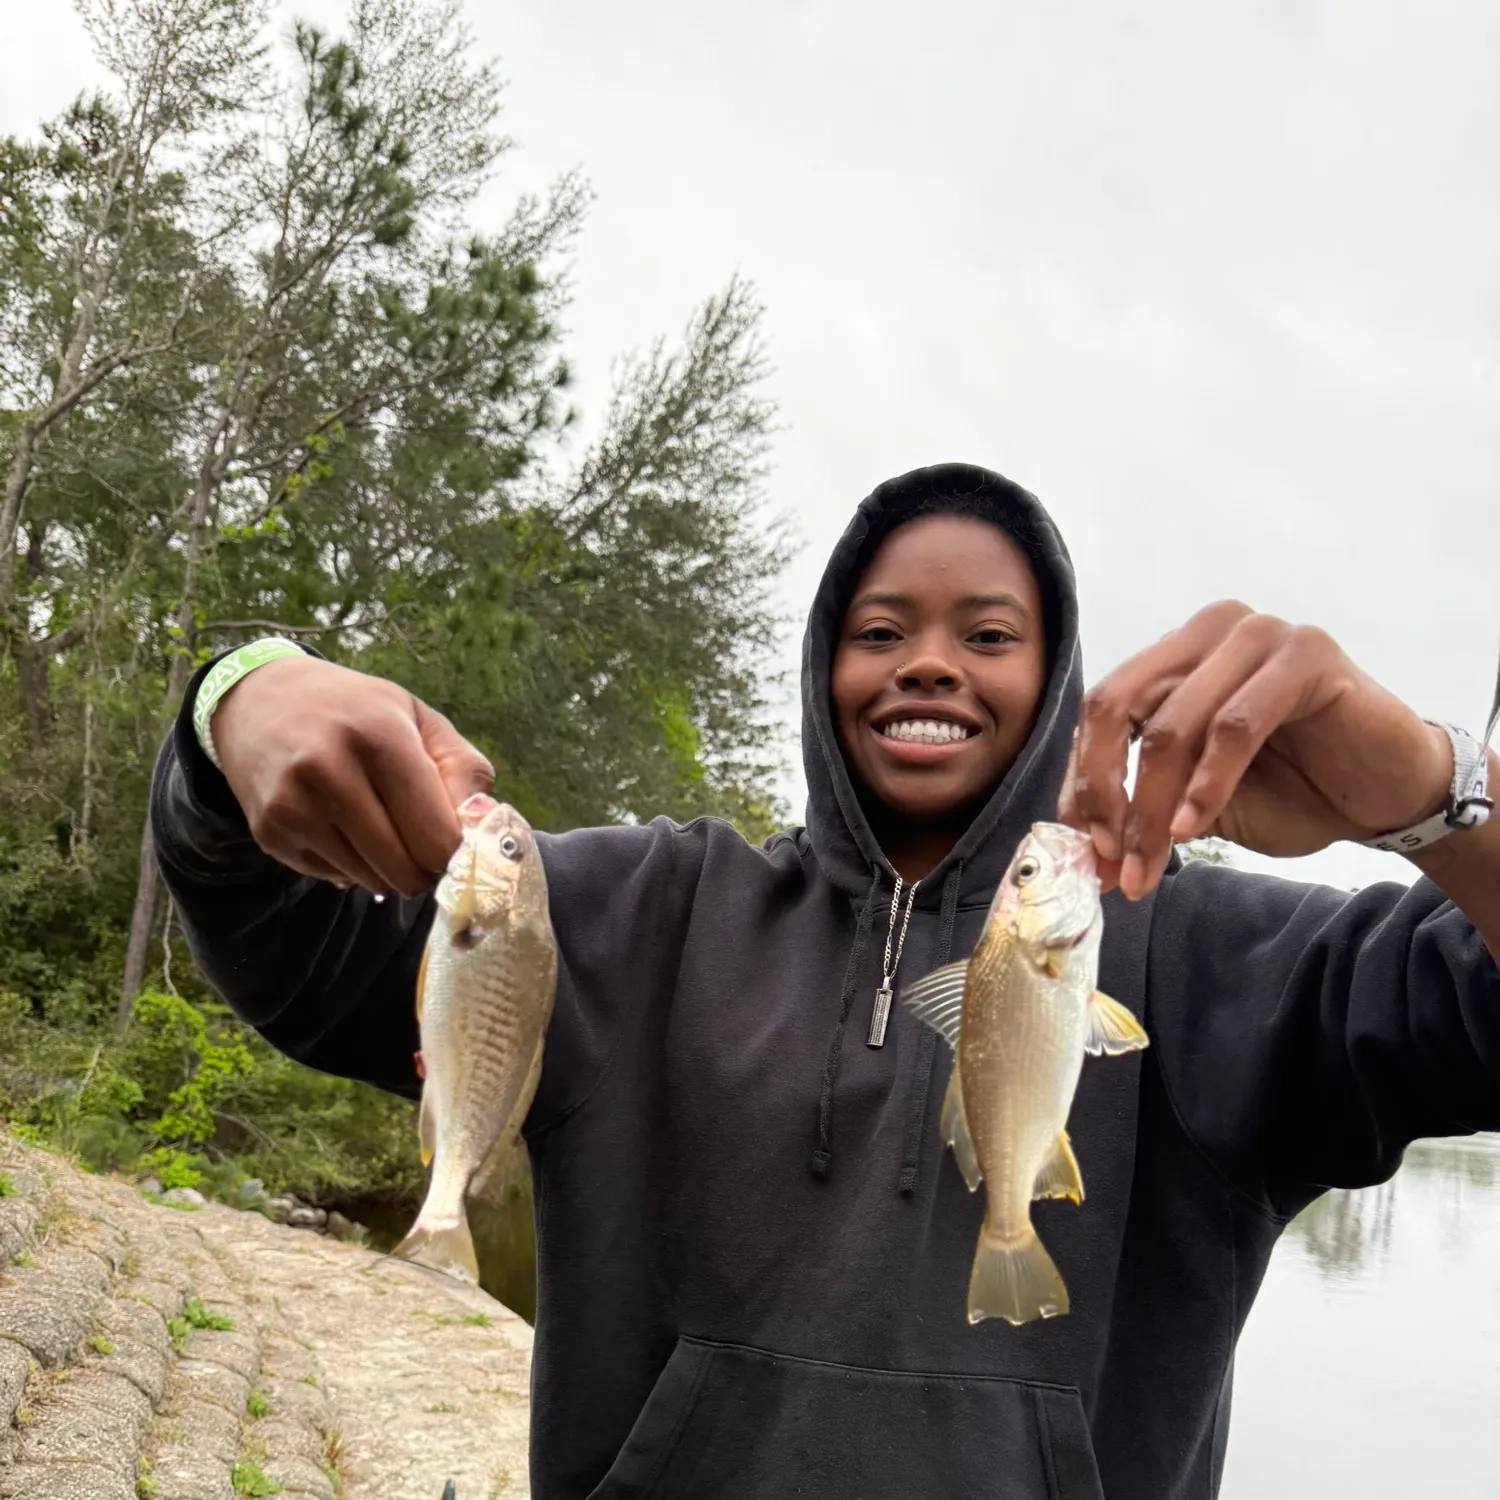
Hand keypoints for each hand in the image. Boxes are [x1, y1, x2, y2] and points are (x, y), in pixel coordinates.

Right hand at [213, 655, 493, 895]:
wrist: (261, 699)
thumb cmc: (358, 710)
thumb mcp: (419, 719)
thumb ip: (463, 770)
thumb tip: (480, 827)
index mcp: (379, 735)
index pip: (436, 835)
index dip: (456, 850)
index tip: (456, 840)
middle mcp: (328, 770)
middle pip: (405, 868)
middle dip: (425, 867)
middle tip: (423, 843)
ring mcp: (293, 805)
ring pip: (372, 882)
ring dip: (389, 869)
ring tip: (382, 828)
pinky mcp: (270, 833)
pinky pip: (336, 879)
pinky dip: (352, 866)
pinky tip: (343, 827)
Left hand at [1059, 601, 1452, 899]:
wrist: (1388, 794)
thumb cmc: (1293, 791)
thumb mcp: (1196, 803)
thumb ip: (1143, 807)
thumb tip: (1084, 853)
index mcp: (1172, 657)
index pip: (1099, 712)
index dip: (1081, 783)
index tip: (1081, 851)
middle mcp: (1206, 633)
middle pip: (1118, 708)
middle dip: (1105, 793)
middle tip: (1110, 860)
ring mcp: (1256, 635)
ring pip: (1172, 725)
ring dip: (1153, 804)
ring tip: (1150, 862)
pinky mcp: (1305, 656)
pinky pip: (1234, 726)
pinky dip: (1206, 784)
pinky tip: (1195, 826)